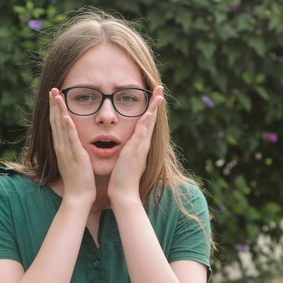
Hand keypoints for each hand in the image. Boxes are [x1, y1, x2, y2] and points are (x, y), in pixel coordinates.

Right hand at [49, 88, 95, 204]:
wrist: (78, 196)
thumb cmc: (79, 181)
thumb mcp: (74, 162)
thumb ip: (73, 151)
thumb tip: (74, 144)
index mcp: (61, 148)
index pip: (56, 125)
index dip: (54, 110)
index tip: (54, 97)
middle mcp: (61, 147)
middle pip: (55, 121)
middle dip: (54, 105)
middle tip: (52, 89)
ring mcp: (67, 151)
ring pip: (61, 126)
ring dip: (58, 110)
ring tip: (56, 95)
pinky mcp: (76, 156)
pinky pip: (70, 139)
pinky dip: (67, 127)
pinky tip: (65, 116)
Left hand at [108, 86, 164, 205]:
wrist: (124, 194)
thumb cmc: (122, 180)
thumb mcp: (126, 162)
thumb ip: (128, 154)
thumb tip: (127, 149)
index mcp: (140, 146)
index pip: (147, 124)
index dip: (150, 110)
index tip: (153, 98)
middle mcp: (143, 145)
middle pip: (152, 120)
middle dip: (156, 104)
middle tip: (160, 88)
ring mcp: (140, 147)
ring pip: (149, 123)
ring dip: (153, 108)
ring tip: (159, 94)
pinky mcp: (134, 151)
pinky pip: (141, 134)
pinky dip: (145, 123)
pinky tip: (148, 113)